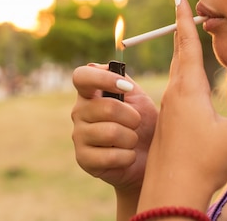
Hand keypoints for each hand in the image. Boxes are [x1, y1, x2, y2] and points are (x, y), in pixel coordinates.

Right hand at [71, 64, 157, 193]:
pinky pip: (110, 156)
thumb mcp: (138, 98)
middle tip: (137, 123)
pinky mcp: (83, 159)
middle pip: (106, 107)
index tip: (127, 88)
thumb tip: (107, 67)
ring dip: (131, 138)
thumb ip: (123, 80)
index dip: (103, 79)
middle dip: (132, 117)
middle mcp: (79, 111)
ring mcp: (78, 136)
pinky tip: (127, 156)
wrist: (148, 158)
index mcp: (90, 92)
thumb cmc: (144, 124)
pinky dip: (127, 156)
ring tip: (132, 140)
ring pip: (110, 132)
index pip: (81, 76)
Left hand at [137, 0, 226, 210]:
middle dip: (180, 28)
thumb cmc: (205, 163)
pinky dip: (178, 70)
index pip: (187, 45)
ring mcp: (168, 107)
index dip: (183, 19)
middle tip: (179, 6)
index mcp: (189, 89)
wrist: (171, 192)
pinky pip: (172, 85)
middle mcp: (174, 93)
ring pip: (174, 70)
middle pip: (177, 52)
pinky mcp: (167, 121)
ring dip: (179, 49)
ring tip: (183, 35)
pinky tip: (184, 79)